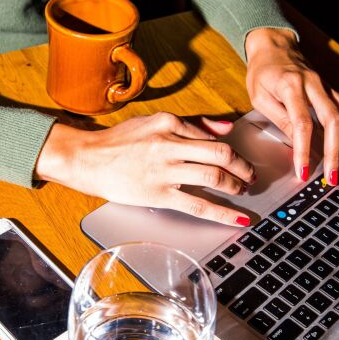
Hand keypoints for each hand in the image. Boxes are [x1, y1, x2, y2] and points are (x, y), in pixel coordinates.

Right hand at [35, 112, 254, 225]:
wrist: (88, 158)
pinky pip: (198, 204)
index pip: (212, 136)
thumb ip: (192, 124)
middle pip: (221, 154)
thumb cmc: (120, 141)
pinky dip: (222, 213)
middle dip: (242, 167)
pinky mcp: (158, 194)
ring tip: (241, 191)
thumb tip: (226, 127)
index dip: (233, 150)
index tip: (241, 160)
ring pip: (213, 177)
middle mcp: (169, 143)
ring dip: (235, 186)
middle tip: (250, 176)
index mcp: (169, 122)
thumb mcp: (155, 121)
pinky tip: (237, 219)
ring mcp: (164, 170)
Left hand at [245, 28, 338, 184]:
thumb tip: (297, 143)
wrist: (273, 44)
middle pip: (333, 120)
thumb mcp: (259, 97)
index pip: (302, 123)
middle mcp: (314, 84)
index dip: (304, 150)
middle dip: (334, 152)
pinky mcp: (332, 89)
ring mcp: (327, 85)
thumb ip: (279, 118)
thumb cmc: (262, 72)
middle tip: (332, 176)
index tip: (303, 171)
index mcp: (291, 86)